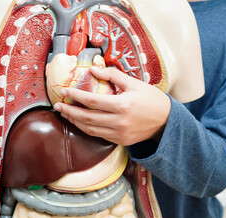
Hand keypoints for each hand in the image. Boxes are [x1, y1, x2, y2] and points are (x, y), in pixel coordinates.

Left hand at [53, 67, 170, 145]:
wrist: (167, 122)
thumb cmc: (152, 99)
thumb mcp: (134, 83)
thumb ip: (113, 75)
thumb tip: (93, 69)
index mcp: (122, 105)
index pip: (91, 100)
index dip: (74, 96)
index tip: (63, 91)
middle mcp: (119, 122)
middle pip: (86, 118)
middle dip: (69, 111)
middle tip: (57, 106)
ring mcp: (119, 134)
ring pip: (89, 129)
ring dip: (74, 121)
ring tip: (65, 114)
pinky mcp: (120, 141)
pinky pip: (98, 135)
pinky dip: (86, 129)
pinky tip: (79, 122)